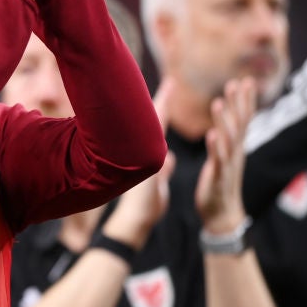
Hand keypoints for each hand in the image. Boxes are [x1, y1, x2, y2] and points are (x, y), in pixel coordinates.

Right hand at [102, 79, 174, 248]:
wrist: (134, 224)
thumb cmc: (145, 208)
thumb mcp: (156, 186)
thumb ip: (164, 171)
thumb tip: (169, 158)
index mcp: (150, 156)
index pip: (158, 128)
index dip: (164, 109)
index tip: (171, 91)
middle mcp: (144, 154)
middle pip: (154, 123)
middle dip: (161, 101)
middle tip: (170, 82)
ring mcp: (142, 159)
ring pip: (151, 129)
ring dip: (159, 109)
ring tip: (168, 89)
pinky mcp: (145, 164)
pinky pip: (151, 142)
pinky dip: (157, 128)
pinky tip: (163, 115)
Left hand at [195, 78, 255, 232]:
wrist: (222, 214)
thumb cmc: (221, 183)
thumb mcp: (225, 157)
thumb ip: (225, 138)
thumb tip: (224, 122)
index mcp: (235, 147)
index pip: (243, 119)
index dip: (245, 101)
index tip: (246, 80)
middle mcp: (235, 153)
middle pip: (239, 124)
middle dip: (238, 104)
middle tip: (236, 83)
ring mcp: (228, 165)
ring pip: (228, 139)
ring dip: (224, 120)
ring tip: (218, 102)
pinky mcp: (218, 177)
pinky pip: (218, 160)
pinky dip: (216, 147)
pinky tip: (211, 135)